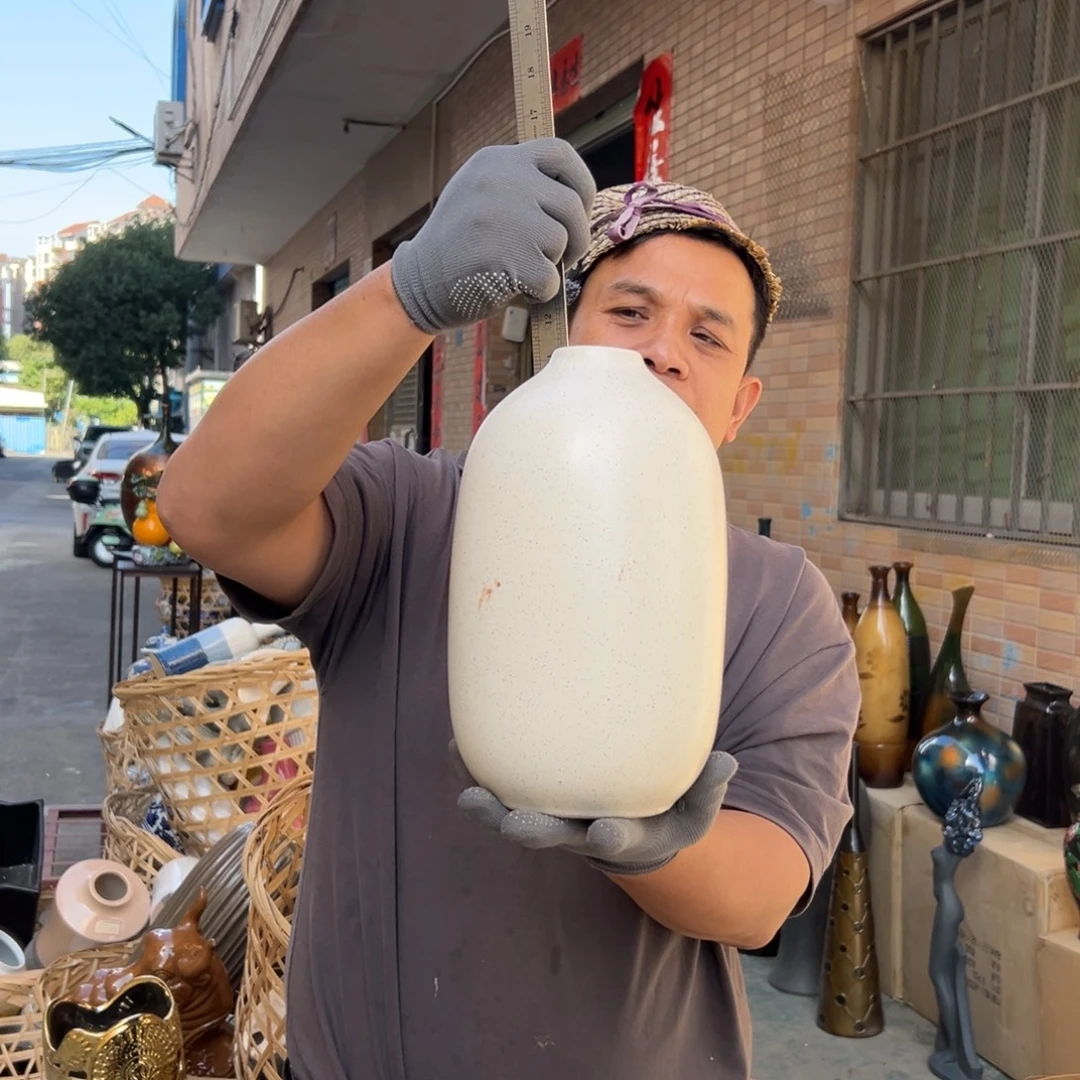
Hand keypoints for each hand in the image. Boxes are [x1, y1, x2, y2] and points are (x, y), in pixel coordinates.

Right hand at [390, 139, 595, 332]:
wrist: (418, 282)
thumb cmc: (457, 245)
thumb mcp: (481, 194)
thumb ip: (521, 186)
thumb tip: (573, 197)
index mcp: (497, 161)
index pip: (560, 154)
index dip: (581, 183)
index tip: (579, 208)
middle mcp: (503, 181)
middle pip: (570, 205)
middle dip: (575, 236)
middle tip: (563, 256)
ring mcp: (507, 218)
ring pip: (561, 241)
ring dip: (549, 264)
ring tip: (518, 268)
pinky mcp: (512, 258)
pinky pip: (550, 278)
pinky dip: (541, 292)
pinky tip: (515, 288)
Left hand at [452, 740, 737, 874]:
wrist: (627, 830)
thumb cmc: (665, 814)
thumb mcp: (696, 808)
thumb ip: (708, 787)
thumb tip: (726, 761)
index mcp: (625, 835)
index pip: (619, 841)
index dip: (612, 837)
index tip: (608, 831)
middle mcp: (580, 834)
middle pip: (552, 837)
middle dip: (533, 831)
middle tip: (515, 823)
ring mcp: (552, 819)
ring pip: (515, 819)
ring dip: (491, 811)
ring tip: (469, 796)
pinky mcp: (532, 799)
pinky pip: (500, 790)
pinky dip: (477, 776)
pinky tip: (457, 748)